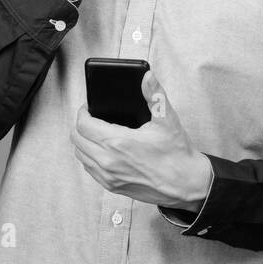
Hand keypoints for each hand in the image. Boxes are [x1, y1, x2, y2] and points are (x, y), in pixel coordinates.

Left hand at [70, 69, 211, 209]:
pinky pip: (89, 169)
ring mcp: (108, 176)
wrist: (186, 184)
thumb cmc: (177, 154)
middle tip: (91, 117)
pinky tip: (101, 150)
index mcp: (118, 142)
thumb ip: (154, 94)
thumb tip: (147, 77)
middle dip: (80, 125)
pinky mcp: (111, 186)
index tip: (89, 107)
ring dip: (83, 141)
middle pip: (76, 139)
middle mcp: (108, 161)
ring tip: (95, 132)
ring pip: (80, 155)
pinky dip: (89, 157)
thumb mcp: (167, 120)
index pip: (83, 124)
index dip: (83, 111)